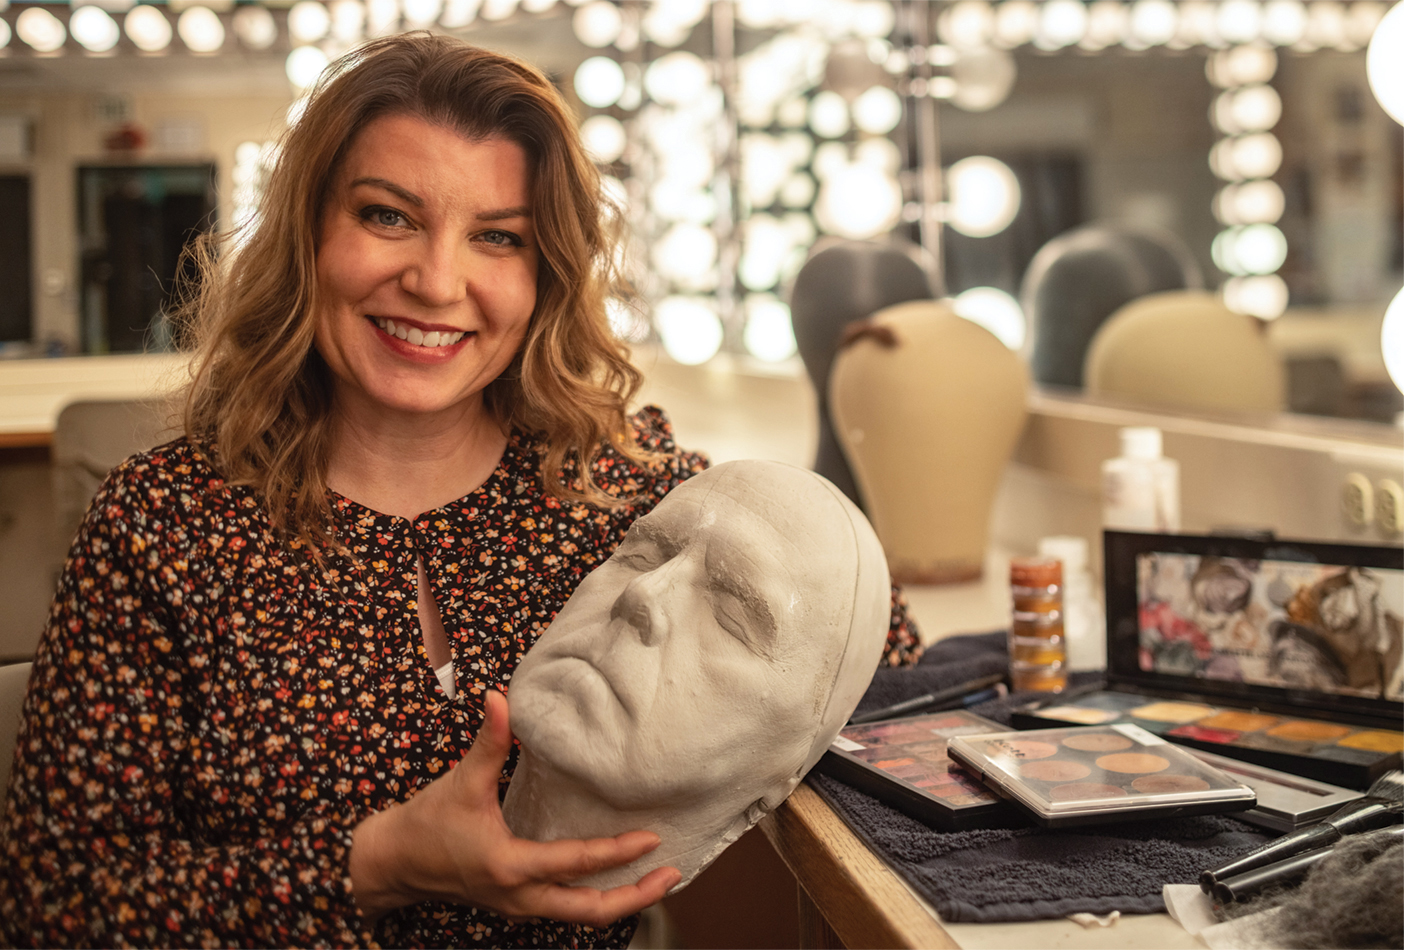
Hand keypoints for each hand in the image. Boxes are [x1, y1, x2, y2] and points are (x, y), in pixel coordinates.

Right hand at [350, 690, 679, 925]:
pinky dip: (595, 899)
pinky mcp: (515, 904)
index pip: (576, 861)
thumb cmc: (426, 822)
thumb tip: (500, 696)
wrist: (391, 864)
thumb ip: (488, 741)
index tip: (652, 838)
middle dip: (635, 895)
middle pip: (590, 909)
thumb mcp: (461, 782)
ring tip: (656, 880)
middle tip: (672, 873)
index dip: (618, 852)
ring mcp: (517, 906)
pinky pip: (565, 909)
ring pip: (579, 915)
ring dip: (620, 900)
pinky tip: (614, 879)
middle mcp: (519, 895)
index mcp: (509, 864)